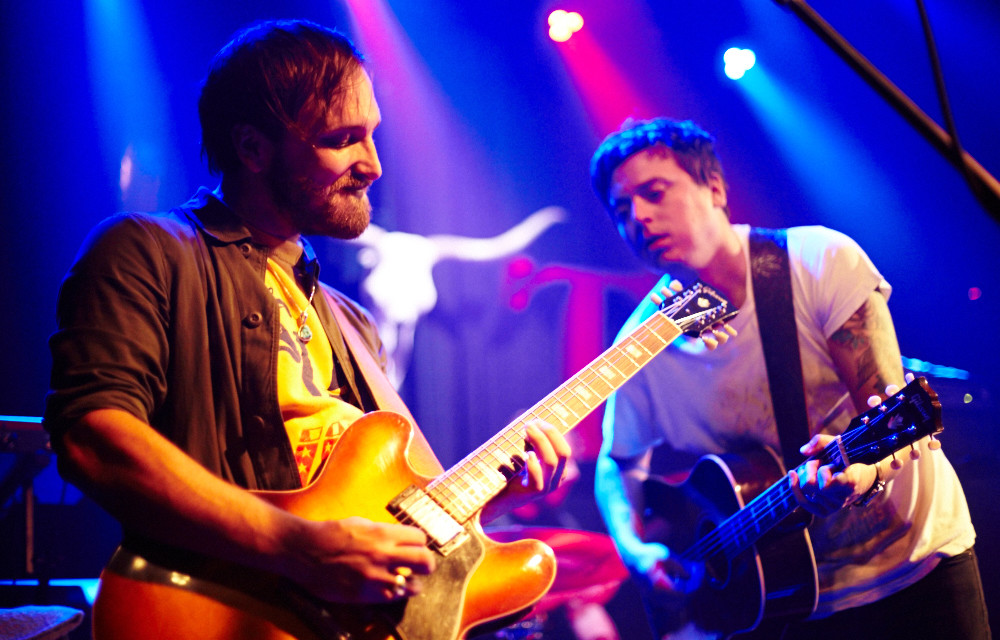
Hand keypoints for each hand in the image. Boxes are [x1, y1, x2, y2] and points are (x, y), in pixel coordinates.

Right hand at [285, 516, 435, 603]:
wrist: (304, 551)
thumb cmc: (330, 533)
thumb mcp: (360, 523)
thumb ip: (383, 532)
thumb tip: (399, 538)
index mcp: (383, 533)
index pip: (420, 538)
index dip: (420, 542)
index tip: (417, 546)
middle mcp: (383, 554)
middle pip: (425, 561)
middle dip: (427, 564)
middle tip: (424, 567)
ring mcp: (374, 577)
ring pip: (412, 586)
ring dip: (413, 584)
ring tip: (409, 582)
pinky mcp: (363, 594)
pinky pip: (390, 599)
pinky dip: (395, 595)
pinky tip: (391, 590)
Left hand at [484, 420, 571, 518]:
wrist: (492, 499)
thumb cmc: (507, 472)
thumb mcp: (523, 454)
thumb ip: (531, 443)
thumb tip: (533, 423)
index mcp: (557, 470)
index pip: (564, 449)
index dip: (553, 432)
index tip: (538, 420)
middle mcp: (555, 480)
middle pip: (563, 453)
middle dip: (550, 433)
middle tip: (532, 423)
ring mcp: (545, 489)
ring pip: (552, 461)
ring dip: (540, 441)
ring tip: (526, 431)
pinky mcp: (531, 495)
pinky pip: (538, 479)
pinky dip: (532, 463)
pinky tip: (525, 454)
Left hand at [788, 440, 877, 515]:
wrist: (863, 477)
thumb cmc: (849, 459)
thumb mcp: (839, 444)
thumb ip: (821, 442)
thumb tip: (803, 451)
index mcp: (850, 482)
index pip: (826, 484)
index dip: (822, 470)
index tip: (825, 461)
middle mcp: (842, 497)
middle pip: (810, 484)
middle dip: (810, 468)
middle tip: (817, 461)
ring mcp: (834, 506)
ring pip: (806, 489)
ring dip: (807, 475)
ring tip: (816, 469)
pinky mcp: (826, 511)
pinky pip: (804, 502)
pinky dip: (796, 489)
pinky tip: (794, 477)